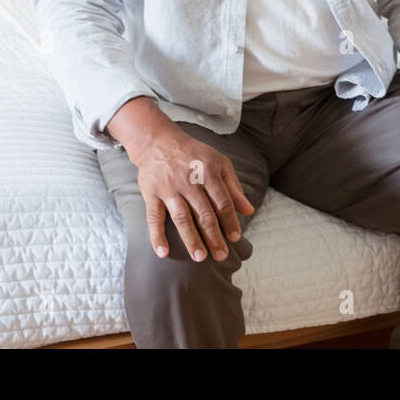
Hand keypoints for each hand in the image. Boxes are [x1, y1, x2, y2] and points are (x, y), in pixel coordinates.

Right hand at [129, 126, 255, 261]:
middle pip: (203, 213)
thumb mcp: (218, 163)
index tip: (236, 238)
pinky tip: (163, 253)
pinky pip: (154, 217)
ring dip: (191, 239)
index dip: (230, 221)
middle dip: (213, 236)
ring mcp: (168, 187)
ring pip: (181, 217)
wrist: (158, 141)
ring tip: (199, 258)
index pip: (222, 201)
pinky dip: (157, 236)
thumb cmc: (193, 155)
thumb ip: (233, 187)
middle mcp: (188, 180)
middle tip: (221, 256)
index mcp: (208, 171)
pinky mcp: (151, 193)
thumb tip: (249, 211)